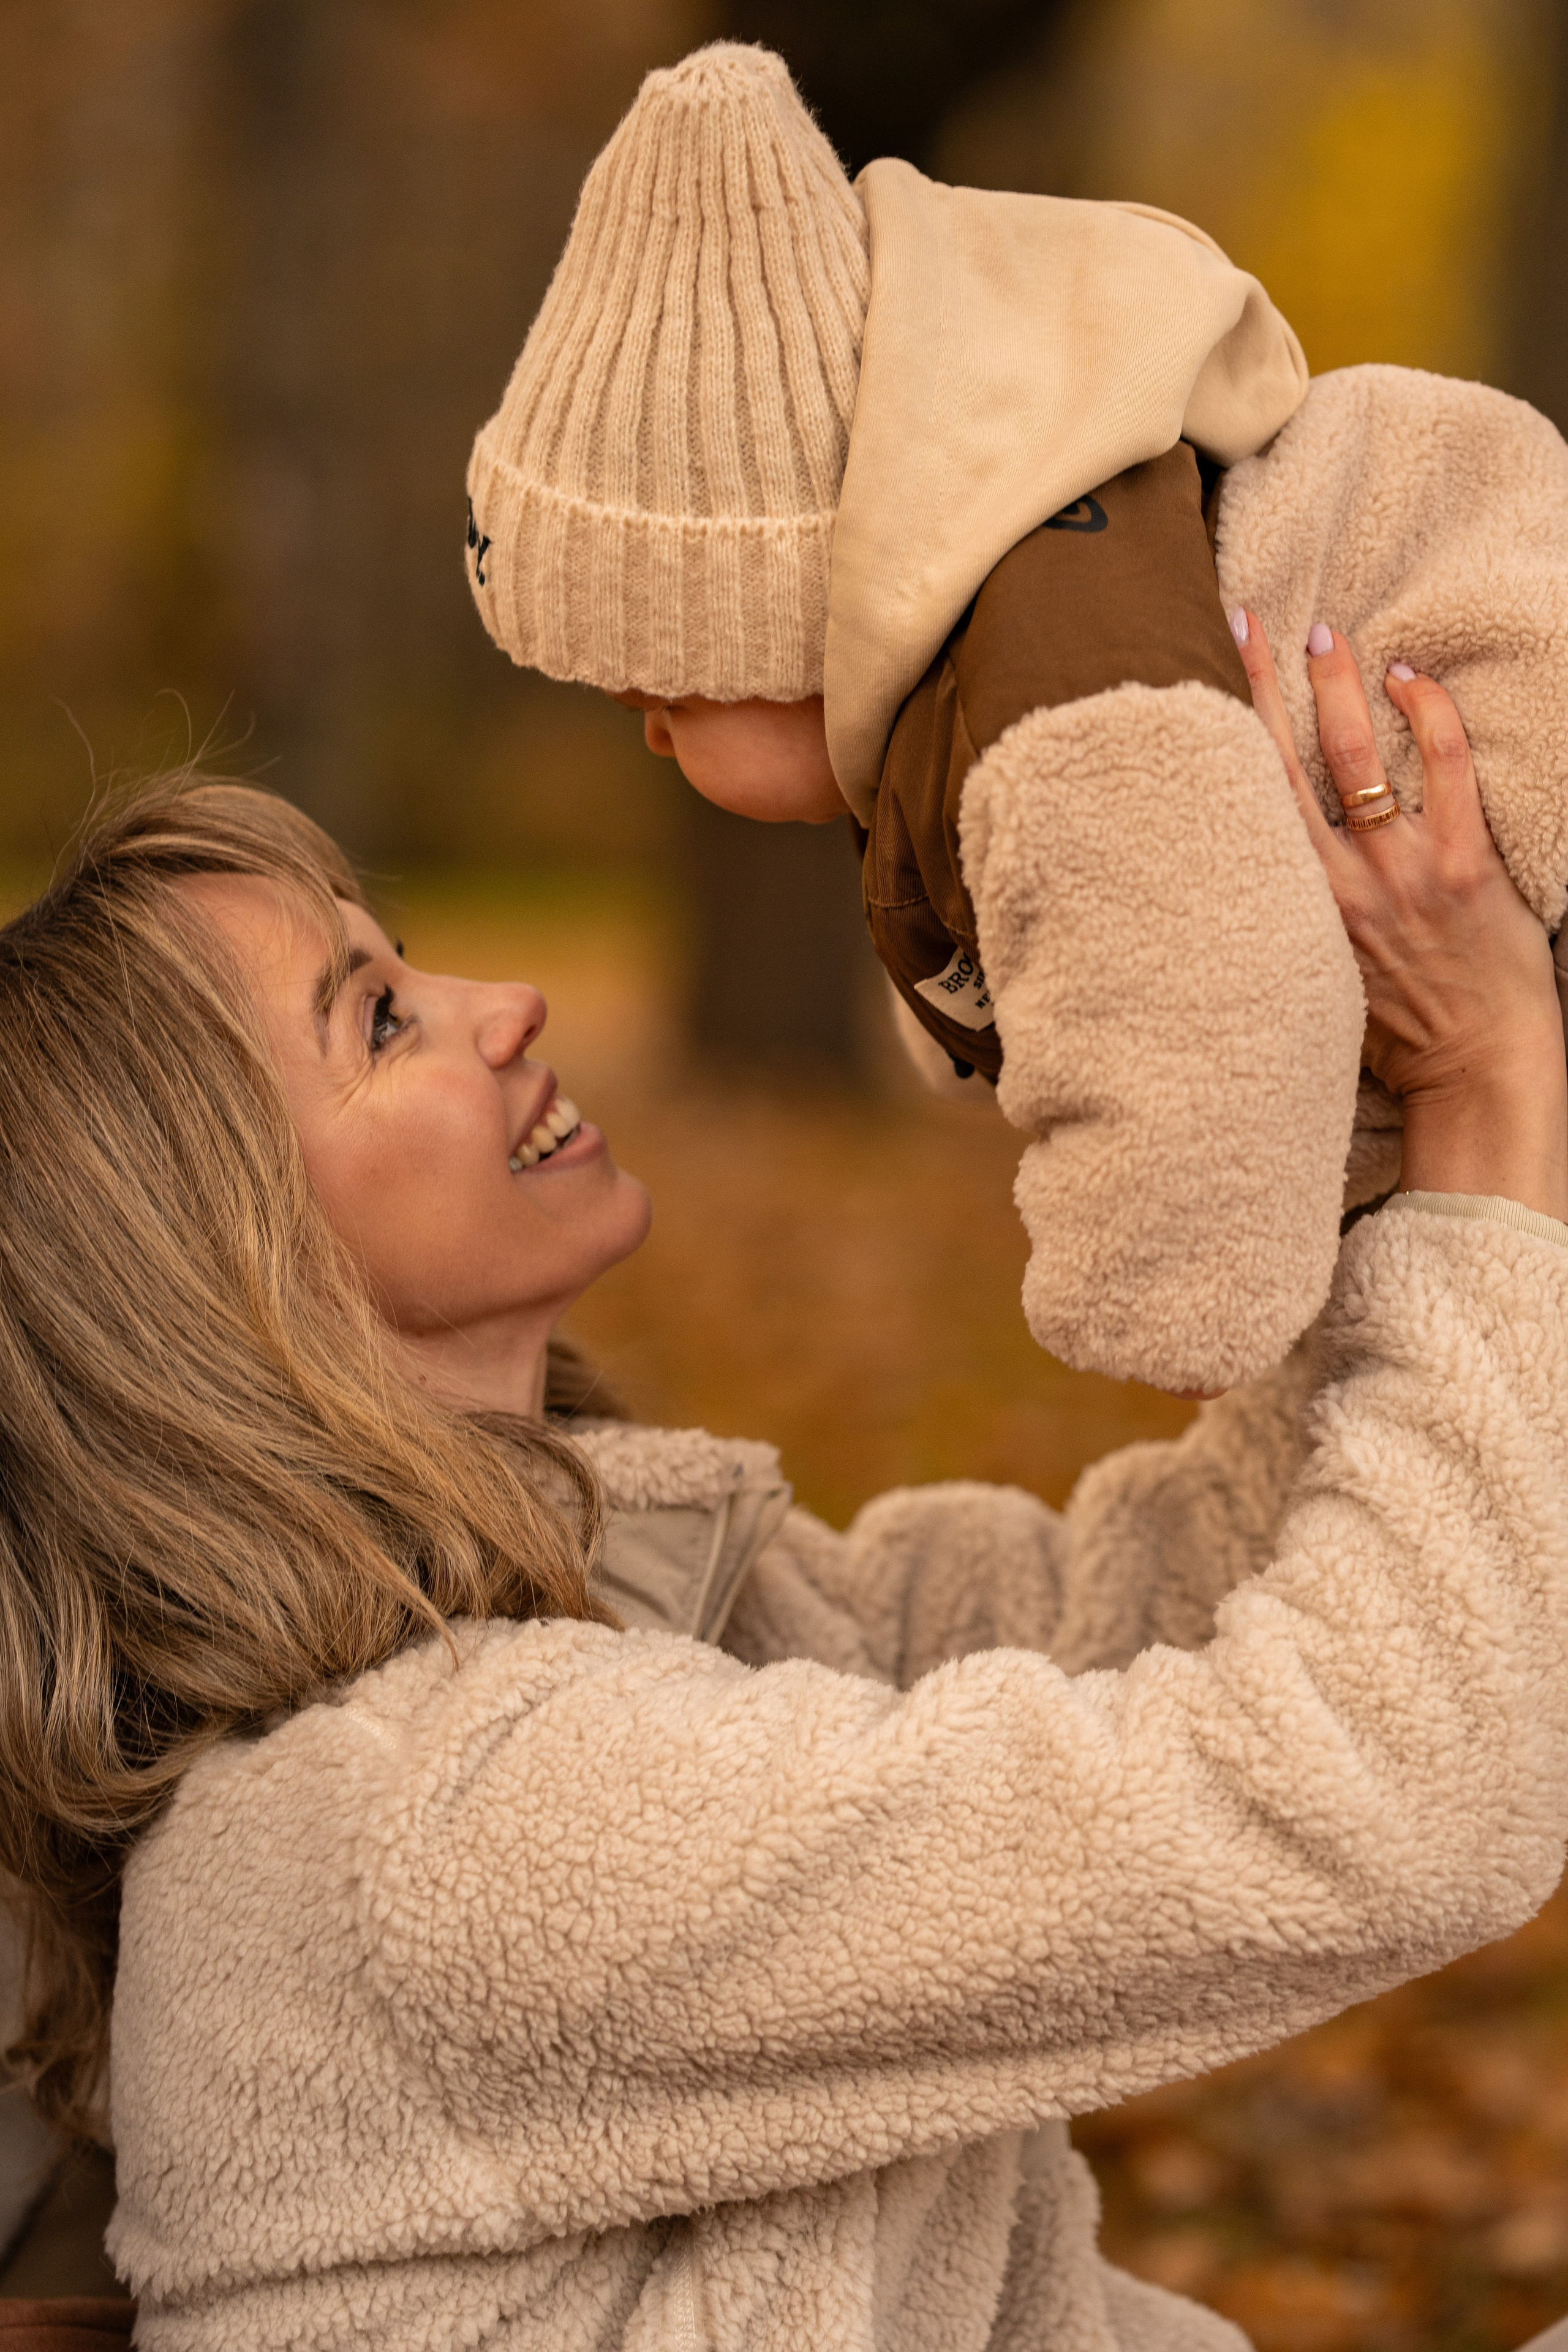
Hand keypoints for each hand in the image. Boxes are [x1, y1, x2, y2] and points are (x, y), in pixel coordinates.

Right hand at [1232, 610, 1567, 1221]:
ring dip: (1338, 687)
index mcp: (1294, 908)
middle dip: (1264, 688)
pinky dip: (1428, 713)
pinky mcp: (1463, 866)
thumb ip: (1286, 918)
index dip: (1220, 742)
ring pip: (1355, 757)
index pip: (1245, 808)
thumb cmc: (1396, 1026)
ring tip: (1328, 639)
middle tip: (1252, 626)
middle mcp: (1335, 885)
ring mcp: (1398, 872)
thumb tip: (1249, 875)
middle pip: (1283, 766)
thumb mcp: (1316, 972)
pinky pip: (1446, 769)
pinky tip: (1412, 678)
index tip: (1198, 689)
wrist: (1474, 1064)